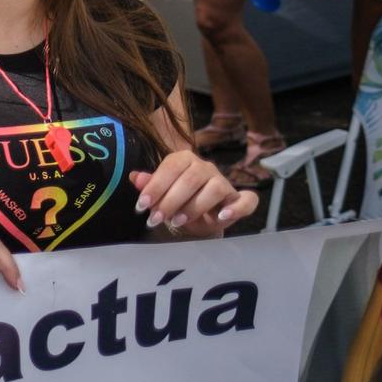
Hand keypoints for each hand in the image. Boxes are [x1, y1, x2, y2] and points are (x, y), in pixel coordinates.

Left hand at [129, 150, 257, 234]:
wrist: (199, 219)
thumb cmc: (177, 201)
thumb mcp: (160, 195)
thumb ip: (150, 185)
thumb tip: (135, 177)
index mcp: (184, 160)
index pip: (170, 167)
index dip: (155, 186)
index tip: (141, 206)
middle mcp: (206, 167)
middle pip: (191, 178)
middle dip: (170, 201)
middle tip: (155, 219)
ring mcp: (224, 182)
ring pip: (215, 188)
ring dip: (195, 206)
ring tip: (178, 221)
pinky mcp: (240, 199)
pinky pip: (247, 200)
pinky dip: (236, 208)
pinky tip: (222, 217)